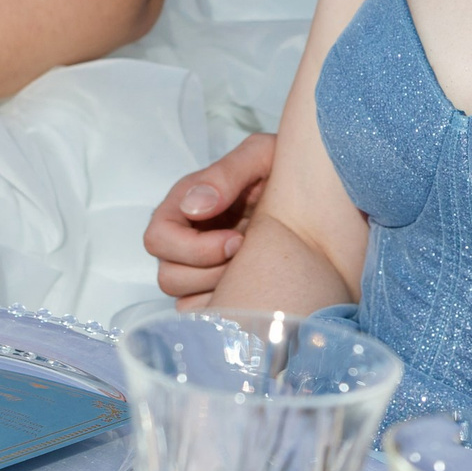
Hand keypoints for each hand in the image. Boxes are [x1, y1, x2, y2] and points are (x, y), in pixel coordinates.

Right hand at [143, 133, 277, 305]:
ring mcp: (198, 268)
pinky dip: (229, 306)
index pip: (158, 239)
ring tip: (255, 268)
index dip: (194, 247)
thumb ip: (227, 175)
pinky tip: (256, 287)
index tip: (237, 240)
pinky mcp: (216, 290)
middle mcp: (183, 241)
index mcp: (182, 207)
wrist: (312, 196)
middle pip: (169, 276)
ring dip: (222, 288)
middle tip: (249, 255)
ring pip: (185, 300)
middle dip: (211, 271)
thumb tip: (194, 208)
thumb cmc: (281, 169)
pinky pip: (206, 314)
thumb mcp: (259, 156)